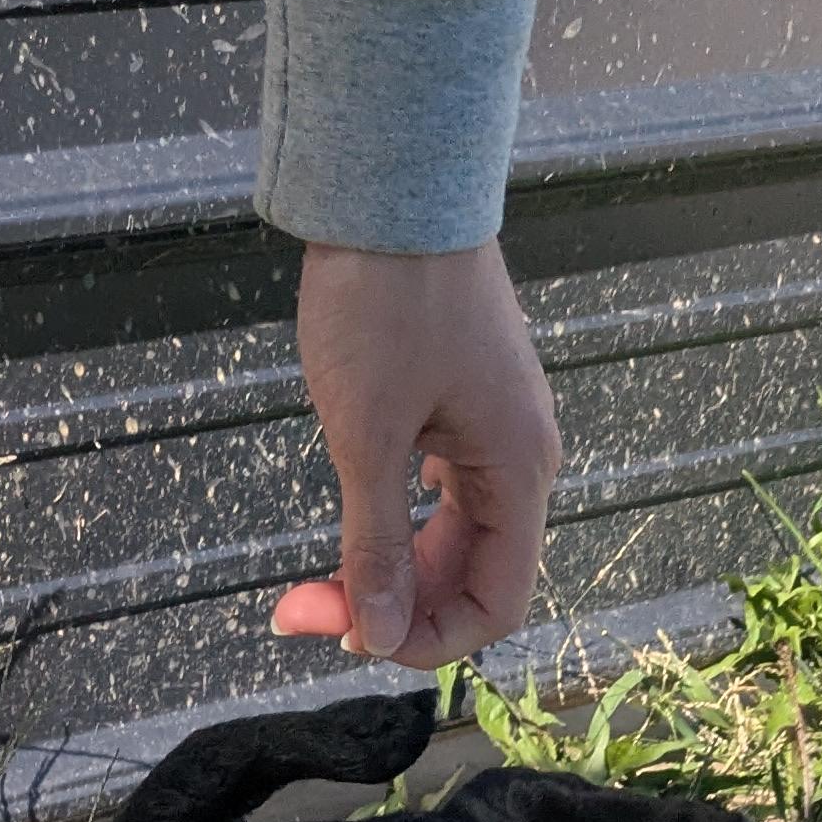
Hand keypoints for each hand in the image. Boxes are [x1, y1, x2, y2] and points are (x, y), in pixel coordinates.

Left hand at [273, 239, 560, 668]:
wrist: (392, 181)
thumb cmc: (386, 300)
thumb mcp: (368, 434)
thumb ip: (376, 543)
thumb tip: (379, 635)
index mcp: (519, 471)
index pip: (497, 603)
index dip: (427, 639)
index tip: (350, 632)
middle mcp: (521, 458)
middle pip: (469, 576)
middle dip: (391, 606)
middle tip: (300, 607)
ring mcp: (493, 429)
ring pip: (450, 537)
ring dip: (387, 569)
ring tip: (315, 576)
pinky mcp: (461, 403)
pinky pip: (440, 492)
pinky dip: (394, 522)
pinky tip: (351, 516)